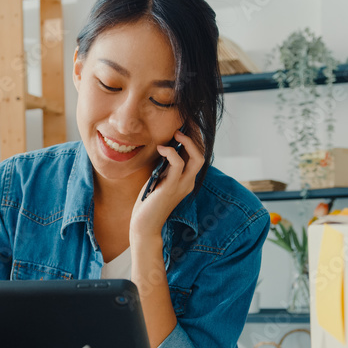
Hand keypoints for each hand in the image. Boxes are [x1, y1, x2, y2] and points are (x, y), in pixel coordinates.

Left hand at [129, 129, 204, 243]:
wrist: (144, 225)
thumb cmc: (149, 202)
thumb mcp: (160, 179)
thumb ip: (166, 166)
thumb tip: (166, 146)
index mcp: (187, 180)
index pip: (199, 155)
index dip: (195, 139)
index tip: (187, 124)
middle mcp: (189, 182)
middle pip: (203, 154)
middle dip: (197, 136)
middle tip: (186, 122)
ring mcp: (182, 185)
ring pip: (197, 158)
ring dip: (188, 142)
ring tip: (176, 132)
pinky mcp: (171, 187)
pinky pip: (178, 164)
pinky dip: (170, 152)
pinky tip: (161, 148)